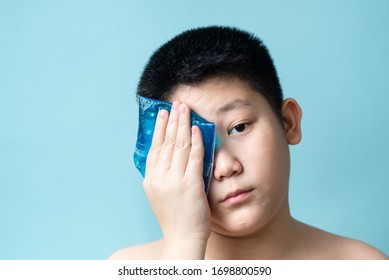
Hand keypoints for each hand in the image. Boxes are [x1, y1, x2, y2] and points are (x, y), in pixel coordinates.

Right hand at [143, 101, 210, 258]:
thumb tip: (164, 154)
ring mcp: (174, 180)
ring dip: (182, 125)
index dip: (159, 128)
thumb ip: (160, 174)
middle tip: (176, 104)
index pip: (154, 147)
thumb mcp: (158, 193)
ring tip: (185, 109)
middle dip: (171, 120)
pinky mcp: (190, 184)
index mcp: (151, 179)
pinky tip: (196, 128)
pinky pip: (193, 156)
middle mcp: (160, 177)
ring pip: (179, 145)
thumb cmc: (174, 217)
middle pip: (166, 142)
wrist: (182, 238)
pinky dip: (195, 141)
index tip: (162, 114)